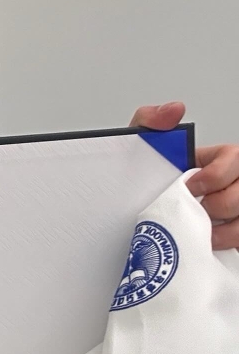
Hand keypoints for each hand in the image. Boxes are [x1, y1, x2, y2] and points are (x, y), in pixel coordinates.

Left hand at [130, 102, 238, 249]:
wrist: (126, 220)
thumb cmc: (142, 186)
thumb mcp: (139, 151)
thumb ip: (149, 124)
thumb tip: (172, 110)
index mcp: (215, 160)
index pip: (235, 157)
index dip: (216, 175)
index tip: (191, 187)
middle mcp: (232, 183)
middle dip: (220, 203)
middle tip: (195, 211)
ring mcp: (236, 209)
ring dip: (225, 229)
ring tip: (201, 231)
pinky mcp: (234, 232)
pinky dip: (228, 243)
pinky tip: (208, 243)